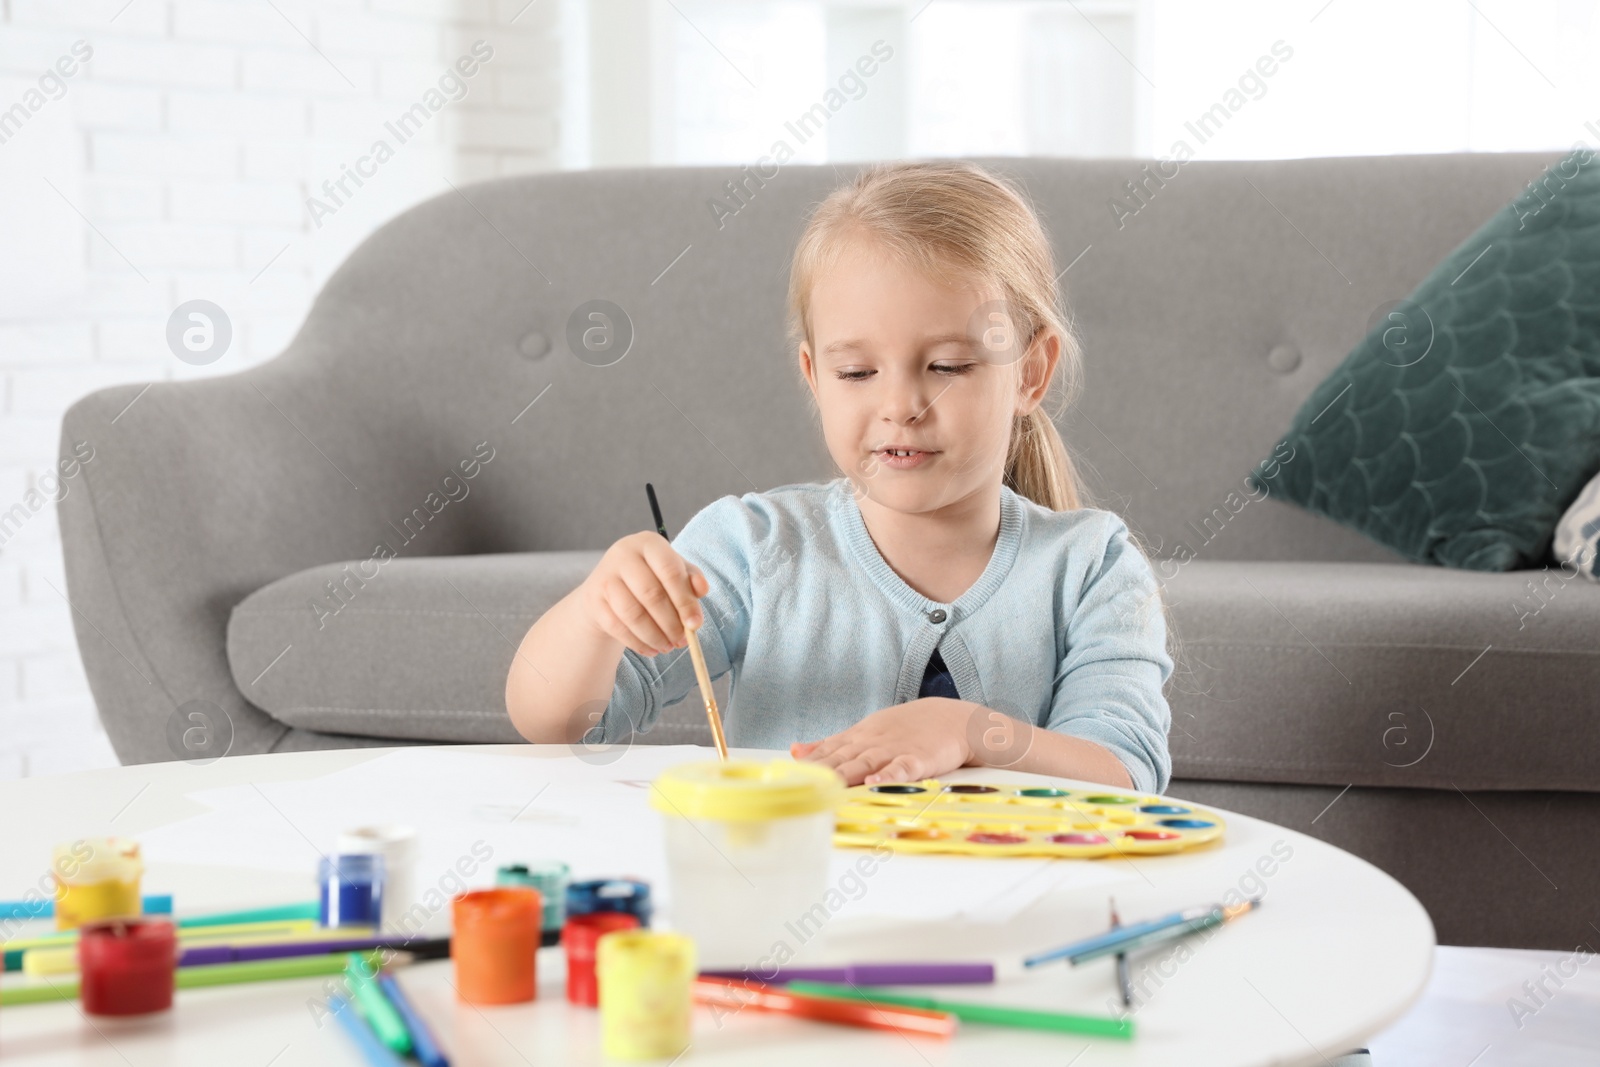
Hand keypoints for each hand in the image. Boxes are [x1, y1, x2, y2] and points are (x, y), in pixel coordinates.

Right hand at [579, 531, 708, 657]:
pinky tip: (651, 649)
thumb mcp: (674, 573)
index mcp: (649, 542)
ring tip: (668, 647)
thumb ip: (691, 579)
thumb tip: (702, 589)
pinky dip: (638, 643)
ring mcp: (605, 576)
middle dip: (671, 623)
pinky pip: (617, 627)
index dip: (685, 600)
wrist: (609, 587)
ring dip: (654, 636)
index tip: (696, 624)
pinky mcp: (593, 599)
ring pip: (632, 614)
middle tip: (682, 641)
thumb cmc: (651, 578)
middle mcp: (623, 554)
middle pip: (651, 593)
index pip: (670, 570)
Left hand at [789, 698, 975, 785]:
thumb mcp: (864, 731)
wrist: (951, 718)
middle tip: (801, 786)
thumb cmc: (904, 729)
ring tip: (829, 786)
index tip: (787, 777)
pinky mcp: (918, 760)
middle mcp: (871, 743)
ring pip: (866, 763)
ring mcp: (894, 750)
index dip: (808, 765)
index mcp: (858, 737)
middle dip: (821, 772)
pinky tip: (876, 783)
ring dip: (847, 774)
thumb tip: (795, 751)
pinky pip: (902, 769)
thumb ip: (831, 744)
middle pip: (842, 759)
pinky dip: (889, 776)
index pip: (827, 751)